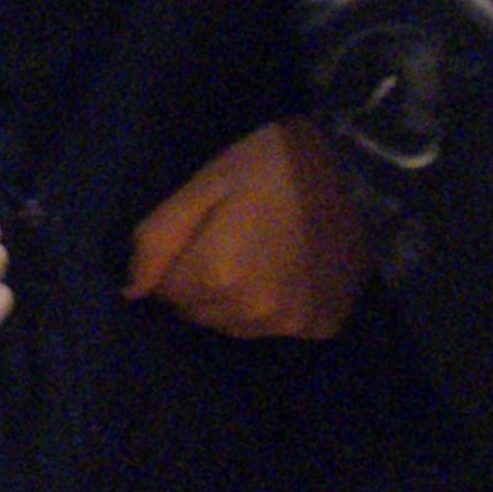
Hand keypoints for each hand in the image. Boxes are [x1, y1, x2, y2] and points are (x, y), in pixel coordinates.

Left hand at [125, 120, 367, 339]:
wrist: (361, 167)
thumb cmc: (275, 164)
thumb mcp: (206, 184)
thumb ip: (158, 238)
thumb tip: (130, 290)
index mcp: (215, 276)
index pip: (163, 290)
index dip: (174, 258)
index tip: (202, 227)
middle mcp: (250, 312)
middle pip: (197, 312)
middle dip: (199, 280)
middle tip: (231, 234)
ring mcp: (290, 324)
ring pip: (234, 324)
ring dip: (234, 297)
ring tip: (260, 250)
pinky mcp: (321, 326)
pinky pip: (277, 327)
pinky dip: (275, 306)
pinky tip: (290, 268)